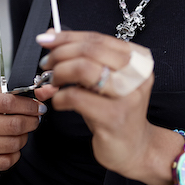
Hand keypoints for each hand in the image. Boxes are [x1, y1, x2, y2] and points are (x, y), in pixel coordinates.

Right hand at [0, 88, 46, 174]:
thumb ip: (22, 93)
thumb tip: (49, 91)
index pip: (7, 102)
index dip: (29, 106)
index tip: (39, 108)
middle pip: (12, 125)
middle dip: (31, 122)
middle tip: (35, 120)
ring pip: (11, 144)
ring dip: (23, 139)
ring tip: (22, 133)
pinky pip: (5, 161)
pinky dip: (14, 154)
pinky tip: (11, 147)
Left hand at [35, 30, 183, 184]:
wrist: (135, 148)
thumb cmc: (116, 112)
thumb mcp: (104, 81)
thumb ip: (83, 58)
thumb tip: (53, 36)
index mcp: (137, 59)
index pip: (98, 39)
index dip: (68, 37)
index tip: (46, 38)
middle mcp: (136, 74)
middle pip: (90, 50)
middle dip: (61, 54)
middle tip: (46, 63)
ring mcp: (127, 95)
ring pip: (84, 68)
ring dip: (60, 72)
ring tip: (52, 82)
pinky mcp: (114, 116)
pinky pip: (76, 97)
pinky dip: (60, 97)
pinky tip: (59, 101)